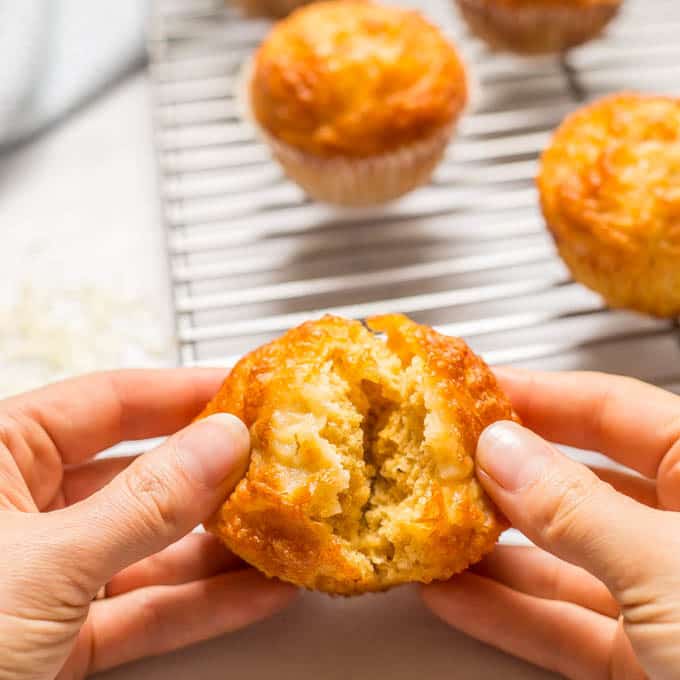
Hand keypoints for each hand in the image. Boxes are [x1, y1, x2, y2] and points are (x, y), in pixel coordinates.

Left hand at [0, 370, 295, 679]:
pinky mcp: (60, 639)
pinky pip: (143, 609)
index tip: (245, 392)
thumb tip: (219, 443)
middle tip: (274, 463)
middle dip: (212, 475)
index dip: (183, 393)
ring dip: (218, 547)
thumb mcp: (43, 564)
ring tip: (281, 529)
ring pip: (148, 546)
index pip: (109, 401)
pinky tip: (254, 590)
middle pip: (138, 474)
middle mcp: (21, 509)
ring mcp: (44, 575)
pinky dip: (202, 605)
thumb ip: (143, 503)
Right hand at [422, 368, 679, 679]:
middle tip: (442, 462)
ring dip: (495, 551)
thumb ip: (576, 509)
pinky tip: (458, 595)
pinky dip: (509, 613)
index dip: (536, 394)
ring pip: (564, 558)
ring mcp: (668, 597)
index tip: (474, 390)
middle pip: (578, 481)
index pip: (609, 408)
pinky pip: (566, 624)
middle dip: (504, 476)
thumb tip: (501, 451)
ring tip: (436, 532)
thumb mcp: (670, 570)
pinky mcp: (648, 661)